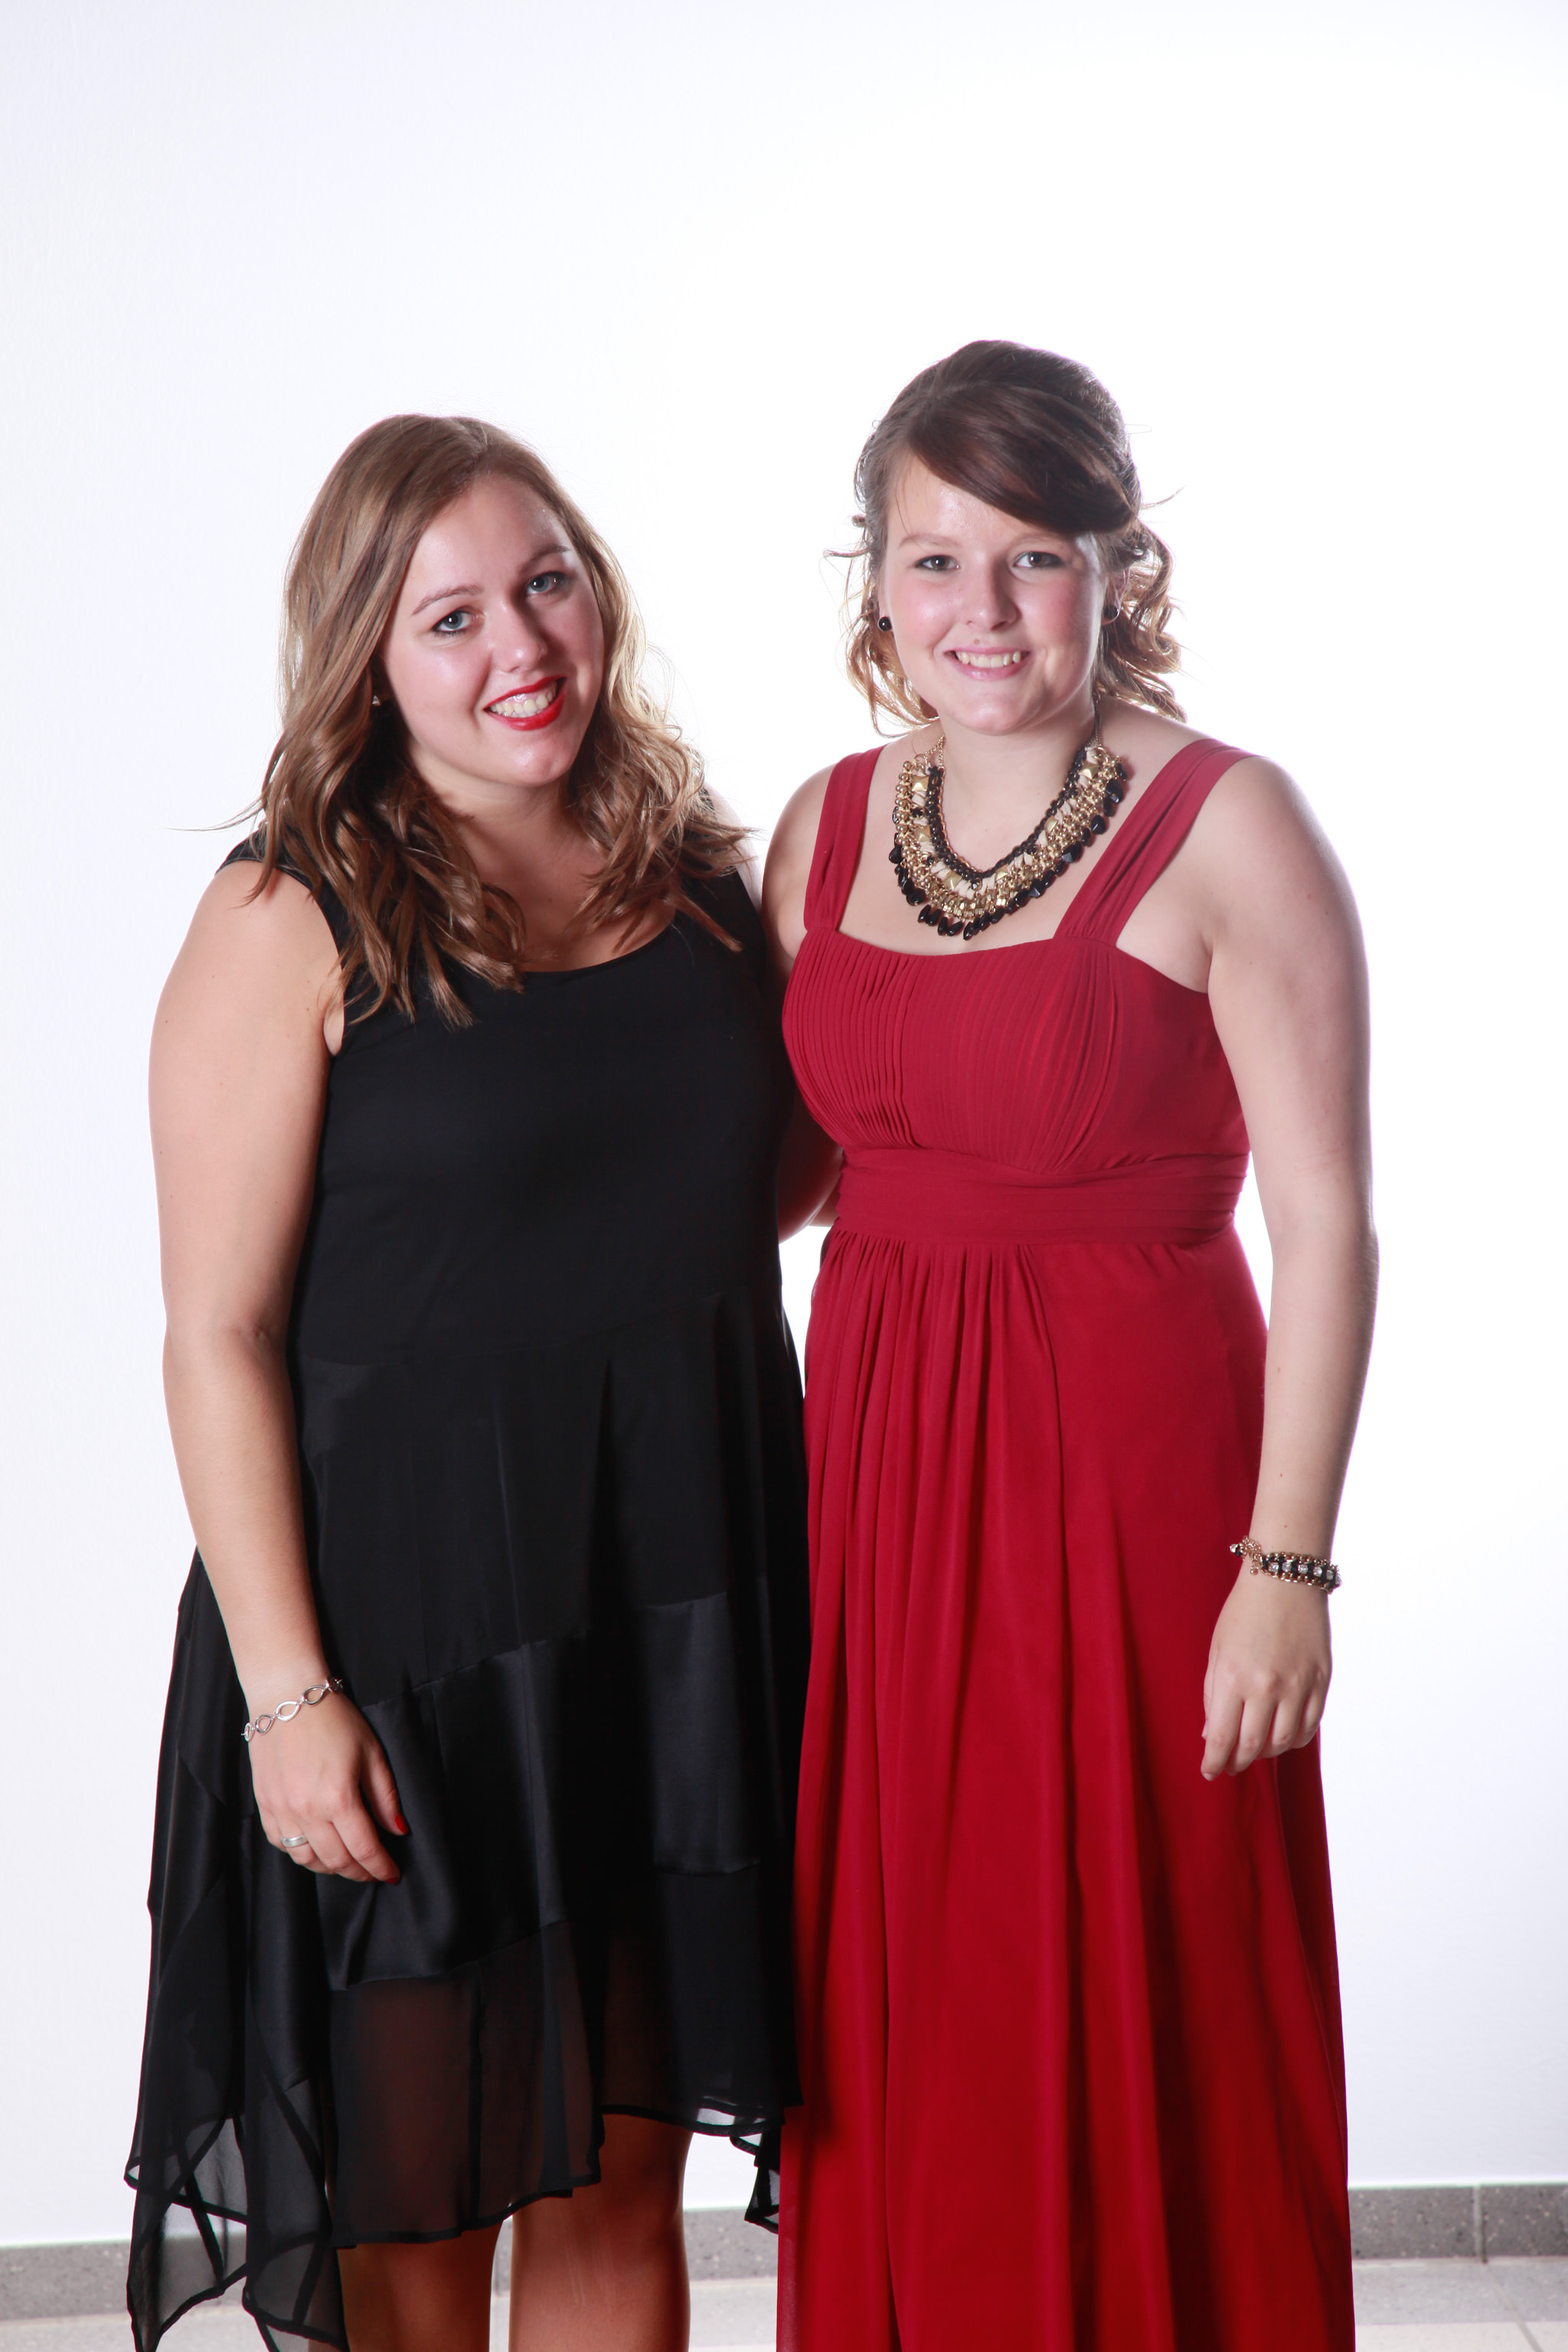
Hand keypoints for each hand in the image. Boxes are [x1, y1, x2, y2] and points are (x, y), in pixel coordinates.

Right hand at [248, 1692, 406, 1881]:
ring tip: (346, 1862)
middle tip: (373, 1870)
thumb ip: (385, 1796)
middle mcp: (307, 1810)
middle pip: (336, 1860)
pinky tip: (315, 1846)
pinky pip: (281, 1844)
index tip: (392, 1874)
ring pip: (306, 1859)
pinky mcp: (265, 1805)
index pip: (364, 1849)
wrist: (286, 1696)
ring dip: (330, 1867)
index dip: (380, 1867)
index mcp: (338, 1797)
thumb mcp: (371, 1752)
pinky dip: (300, 1853)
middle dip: (359, 1872)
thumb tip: (398, 1830)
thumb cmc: (334, 1719)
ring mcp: (282, 1810)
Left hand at [1201, 1568, 1330, 1779]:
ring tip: (1255, 1750)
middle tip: (1230, 1766)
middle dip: (1238, 1763)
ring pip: (1283, 1742)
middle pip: (1253, 1746)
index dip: (1214, 1761)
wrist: (1285, 1578)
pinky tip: (1282, 1737)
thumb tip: (1212, 1735)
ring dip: (1266, 1753)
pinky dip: (1293, 1740)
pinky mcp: (1321, 1681)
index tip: (1210, 1771)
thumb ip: (1212, 1694)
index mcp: (1234, 1676)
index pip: (1222, 1737)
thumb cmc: (1243, 1612)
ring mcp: (1298, 1685)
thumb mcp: (1217, 1649)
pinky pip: (1309, 1727)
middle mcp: (1267, 1685)